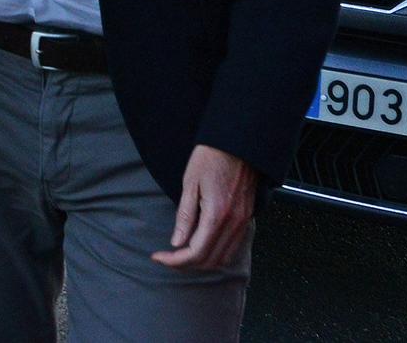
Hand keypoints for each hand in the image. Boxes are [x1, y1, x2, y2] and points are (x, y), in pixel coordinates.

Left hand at [152, 145, 255, 271]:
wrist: (238, 142)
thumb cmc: (210, 157)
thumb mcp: (189, 183)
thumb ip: (185, 216)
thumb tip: (177, 243)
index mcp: (217, 214)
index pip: (195, 253)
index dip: (174, 261)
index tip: (158, 256)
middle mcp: (234, 223)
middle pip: (210, 261)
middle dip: (185, 264)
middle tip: (167, 256)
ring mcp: (244, 222)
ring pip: (224, 258)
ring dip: (202, 261)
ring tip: (182, 253)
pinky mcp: (248, 217)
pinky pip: (233, 246)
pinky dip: (216, 252)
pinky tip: (202, 244)